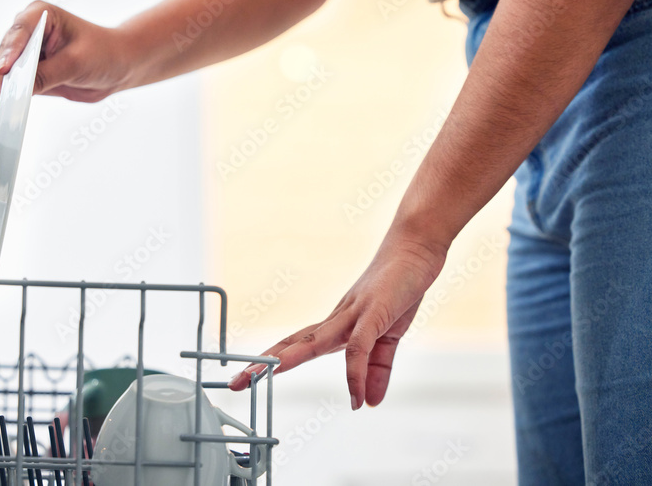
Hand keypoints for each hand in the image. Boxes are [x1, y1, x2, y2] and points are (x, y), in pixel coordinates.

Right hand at [0, 1, 131, 130]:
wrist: (117, 66)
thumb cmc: (103, 53)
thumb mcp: (76, 63)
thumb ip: (47, 75)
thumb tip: (19, 90)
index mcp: (40, 15)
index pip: (19, 32)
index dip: (9, 53)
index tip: (3, 72)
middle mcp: (26, 32)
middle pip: (3, 57)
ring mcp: (23, 54)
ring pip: (0, 76)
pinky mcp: (26, 74)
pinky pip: (8, 89)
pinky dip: (2, 105)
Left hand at [228, 226, 446, 409]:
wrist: (416, 248)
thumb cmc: (399, 287)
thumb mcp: (389, 337)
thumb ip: (377, 369)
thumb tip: (368, 402)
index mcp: (337, 325)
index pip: (296, 346)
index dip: (272, 362)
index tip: (248, 376)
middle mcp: (336, 319)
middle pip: (292, 344)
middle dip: (262, 363)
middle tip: (234, 382)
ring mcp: (352, 314)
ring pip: (311, 342)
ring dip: (284, 362)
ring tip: (260, 380)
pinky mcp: (374, 313)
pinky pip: (358, 347)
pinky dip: (354, 374)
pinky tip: (355, 397)